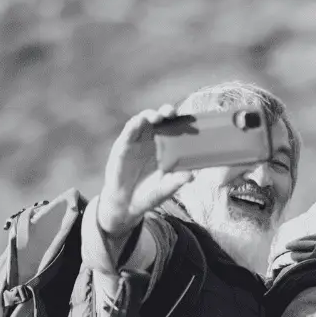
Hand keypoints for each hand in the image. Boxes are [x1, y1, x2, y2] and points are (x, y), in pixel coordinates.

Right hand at [97, 105, 194, 238]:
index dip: (182, 122)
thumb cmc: (150, 194)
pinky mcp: (123, 146)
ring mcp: (137, 142)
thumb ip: (176, 181)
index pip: (175, 129)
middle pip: (160, 120)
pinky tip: (138, 122)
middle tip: (171, 112)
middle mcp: (152, 141)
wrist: (127, 204)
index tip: (191, 120)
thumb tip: (192, 176)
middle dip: (166, 112)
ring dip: (150, 115)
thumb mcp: (165, 188)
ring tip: (157, 117)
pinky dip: (133, 126)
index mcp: (167, 148)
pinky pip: (128, 132)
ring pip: (143, 121)